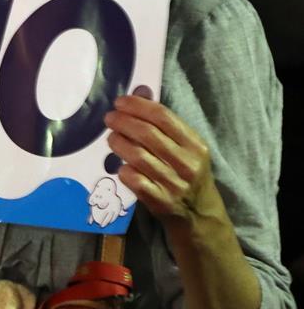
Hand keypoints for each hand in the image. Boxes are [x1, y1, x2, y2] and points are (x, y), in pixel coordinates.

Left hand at [104, 84, 216, 225]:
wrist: (199, 215)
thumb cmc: (188, 172)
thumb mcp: (187, 147)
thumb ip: (165, 123)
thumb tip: (140, 93)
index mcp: (195, 145)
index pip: (163, 116)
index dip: (138, 106)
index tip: (120, 102)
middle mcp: (186, 163)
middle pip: (148, 134)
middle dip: (123, 121)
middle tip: (109, 118)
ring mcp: (173, 184)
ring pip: (138, 156)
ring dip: (118, 142)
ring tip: (111, 137)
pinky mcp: (160, 201)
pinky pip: (135, 180)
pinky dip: (123, 169)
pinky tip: (120, 164)